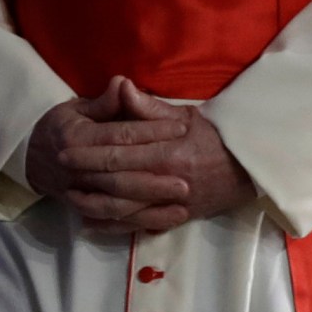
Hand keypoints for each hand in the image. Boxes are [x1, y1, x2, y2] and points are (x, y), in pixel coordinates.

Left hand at [28, 77, 254, 231]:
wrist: (251, 169)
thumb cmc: (215, 138)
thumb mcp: (185, 116)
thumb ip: (148, 108)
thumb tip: (121, 85)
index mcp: (170, 152)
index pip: (120, 153)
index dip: (89, 153)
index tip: (64, 150)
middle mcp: (170, 181)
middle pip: (118, 183)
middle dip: (86, 178)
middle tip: (59, 172)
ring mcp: (173, 203)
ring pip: (126, 210)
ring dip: (95, 205)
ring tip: (70, 197)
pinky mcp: (177, 218)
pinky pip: (140, 225)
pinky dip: (114, 226)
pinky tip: (92, 223)